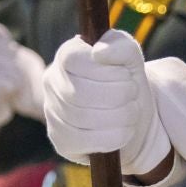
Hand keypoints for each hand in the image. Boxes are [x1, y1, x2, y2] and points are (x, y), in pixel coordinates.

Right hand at [41, 31, 170, 176]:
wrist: (133, 115)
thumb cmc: (127, 80)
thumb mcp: (131, 57)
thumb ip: (120, 46)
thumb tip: (99, 52)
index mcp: (66, 56)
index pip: (73, 60)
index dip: (105, 70)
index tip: (125, 74)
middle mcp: (52, 83)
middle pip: (80, 92)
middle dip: (118, 94)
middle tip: (133, 94)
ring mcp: (52, 113)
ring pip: (84, 118)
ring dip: (121, 115)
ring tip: (132, 111)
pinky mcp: (61, 141)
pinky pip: (87, 141)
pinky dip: (115, 136)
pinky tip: (125, 130)